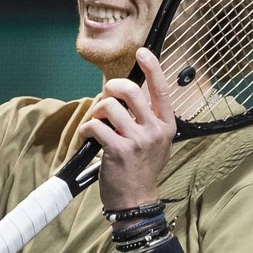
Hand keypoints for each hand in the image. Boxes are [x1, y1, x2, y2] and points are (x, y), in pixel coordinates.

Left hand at [78, 48, 175, 210]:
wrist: (136, 200)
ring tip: (96, 123)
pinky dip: (86, 129)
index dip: (152, 67)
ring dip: (96, 111)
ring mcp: (138, 140)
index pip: (162, 89)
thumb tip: (127, 94)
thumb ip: (147, 119)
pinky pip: (96, 126)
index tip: (142, 52)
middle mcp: (155, 130)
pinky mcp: (119, 150)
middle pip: (131, 91)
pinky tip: (86, 137)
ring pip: (110, 107)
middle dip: (112, 87)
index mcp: (166, 125)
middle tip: (106, 97)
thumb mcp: (156, 142)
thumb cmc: (142, 169)